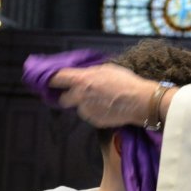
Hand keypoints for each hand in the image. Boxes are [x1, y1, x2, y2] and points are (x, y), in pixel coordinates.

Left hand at [50, 64, 175, 128]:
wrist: (140, 101)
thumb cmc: (125, 82)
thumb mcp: (106, 69)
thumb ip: (90, 72)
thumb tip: (83, 74)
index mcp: (81, 80)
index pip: (57, 79)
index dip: (52, 79)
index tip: (50, 81)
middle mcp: (80, 97)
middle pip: (63, 99)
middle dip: (69, 96)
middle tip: (80, 93)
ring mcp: (87, 111)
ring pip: (79, 108)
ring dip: (85, 104)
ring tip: (102, 100)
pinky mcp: (95, 121)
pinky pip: (90, 116)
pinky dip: (96, 112)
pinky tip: (108, 107)